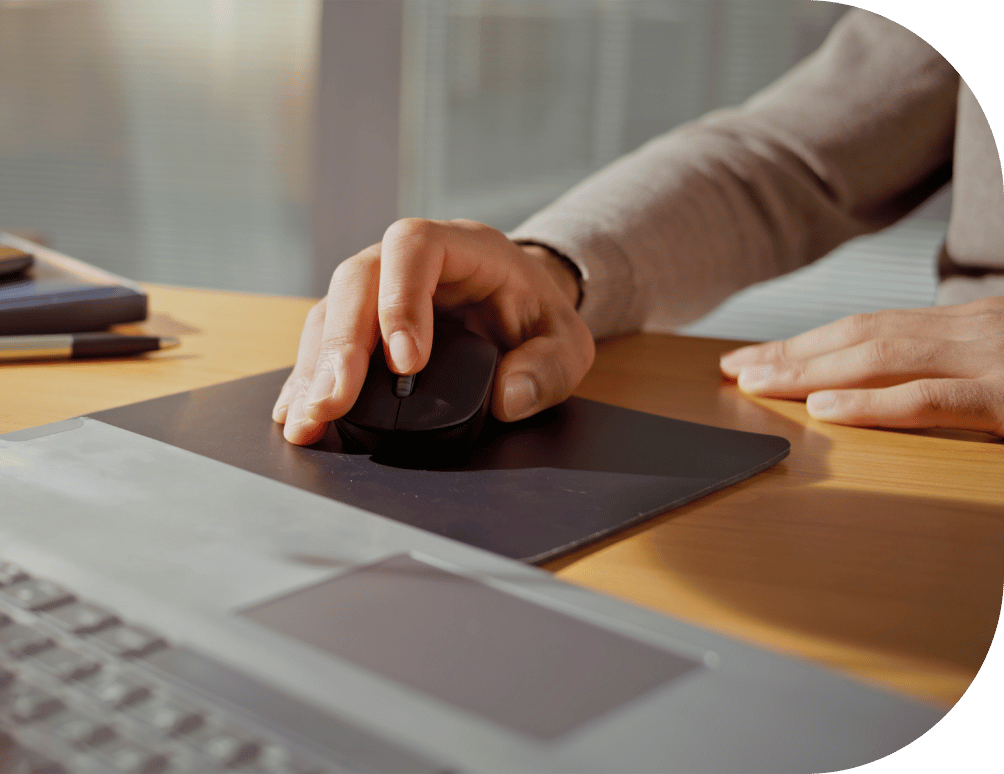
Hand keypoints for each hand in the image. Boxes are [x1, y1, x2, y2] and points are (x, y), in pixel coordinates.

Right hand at [272, 218, 593, 444]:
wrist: (520, 308)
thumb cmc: (538, 316)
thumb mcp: (567, 341)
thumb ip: (550, 367)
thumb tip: (509, 396)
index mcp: (462, 246)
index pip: (416, 249)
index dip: (401, 298)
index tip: (406, 363)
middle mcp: (407, 261)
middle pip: (356, 280)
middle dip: (342, 346)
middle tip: (334, 403)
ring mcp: (377, 290)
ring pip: (330, 312)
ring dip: (314, 369)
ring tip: (307, 421)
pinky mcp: (361, 325)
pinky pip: (323, 343)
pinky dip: (308, 379)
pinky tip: (296, 413)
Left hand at [719, 297, 1003, 435]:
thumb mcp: (1001, 363)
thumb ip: (951, 368)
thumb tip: (888, 383)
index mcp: (967, 324)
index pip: (870, 327)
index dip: (807, 343)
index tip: (756, 357)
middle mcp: (972, 330)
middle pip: (861, 335)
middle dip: (792, 353)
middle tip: (736, 368)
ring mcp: (990, 359)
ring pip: (881, 357)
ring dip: (810, 370)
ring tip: (758, 384)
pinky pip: (928, 399)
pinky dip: (870, 404)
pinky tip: (823, 409)